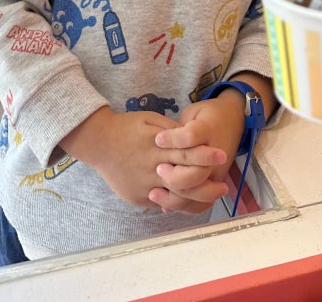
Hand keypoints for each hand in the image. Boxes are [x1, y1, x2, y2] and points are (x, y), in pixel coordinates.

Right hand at [61, 106, 225, 209]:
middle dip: (207, 185)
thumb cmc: (127, 127)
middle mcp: (152, 168)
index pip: (187, 154)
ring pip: (176, 198)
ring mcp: (144, 186)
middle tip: (223, 185)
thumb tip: (192, 139)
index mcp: (158, 147)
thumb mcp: (151, 119)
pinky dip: (176, 202)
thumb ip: (172, 131)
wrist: (98, 142)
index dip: (206, 156)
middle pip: (185, 181)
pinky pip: (161, 203)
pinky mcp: (137, 197)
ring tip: (211, 197)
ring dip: (196, 198)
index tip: (222, 156)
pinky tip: (188, 201)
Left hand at [148, 93, 246, 213]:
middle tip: (158, 169)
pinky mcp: (215, 182)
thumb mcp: (192, 114)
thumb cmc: (205, 116)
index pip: (191, 137)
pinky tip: (165, 204)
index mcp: (207, 129)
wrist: (233, 121)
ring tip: (154, 193)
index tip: (157, 139)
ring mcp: (216, 171)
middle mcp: (215, 153)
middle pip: (196, 172)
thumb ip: (177, 130)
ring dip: (174, 196)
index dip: (173, 139)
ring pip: (198, 192)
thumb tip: (156, 145)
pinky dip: (184, 206)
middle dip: (173, 175)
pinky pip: (201, 203)